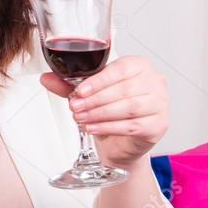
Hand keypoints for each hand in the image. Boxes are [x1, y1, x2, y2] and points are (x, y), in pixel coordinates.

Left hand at [40, 55, 169, 168]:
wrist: (121, 142)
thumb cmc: (110, 111)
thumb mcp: (88, 94)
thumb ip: (68, 85)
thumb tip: (46, 78)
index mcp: (139, 66)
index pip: (120, 69)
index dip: (98, 81)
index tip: (79, 91)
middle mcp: (155, 82)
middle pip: (125, 89)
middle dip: (95, 100)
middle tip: (75, 107)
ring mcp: (160, 104)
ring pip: (130, 107)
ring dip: (101, 114)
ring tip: (81, 118)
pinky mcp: (159, 125)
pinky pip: (133, 126)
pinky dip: (109, 127)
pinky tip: (93, 128)